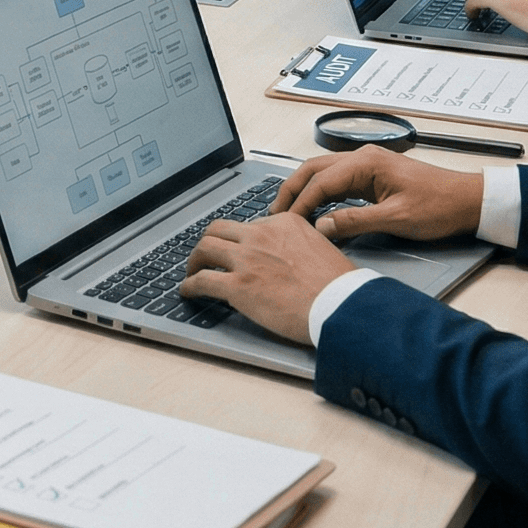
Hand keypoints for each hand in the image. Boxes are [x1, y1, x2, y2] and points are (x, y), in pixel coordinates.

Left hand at [178, 212, 356, 342]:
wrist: (339, 305)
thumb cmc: (338, 285)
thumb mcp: (320, 247)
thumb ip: (298, 244)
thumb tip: (288, 255)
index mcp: (283, 223)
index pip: (249, 226)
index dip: (239, 240)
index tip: (236, 251)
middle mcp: (261, 235)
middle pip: (219, 229)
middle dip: (209, 242)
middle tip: (206, 256)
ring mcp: (247, 259)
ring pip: (205, 248)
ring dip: (194, 260)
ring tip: (192, 271)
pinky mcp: (237, 286)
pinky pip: (202, 280)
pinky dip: (189, 285)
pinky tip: (188, 291)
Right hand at [270, 148, 485, 241]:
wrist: (468, 201)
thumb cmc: (439, 206)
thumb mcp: (395, 219)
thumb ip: (355, 222)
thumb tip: (321, 227)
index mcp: (367, 163)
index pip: (320, 181)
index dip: (300, 203)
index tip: (285, 223)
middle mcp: (363, 158)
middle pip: (313, 170)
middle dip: (291, 190)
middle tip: (273, 214)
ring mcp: (368, 165)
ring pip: (323, 173)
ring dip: (304, 190)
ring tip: (288, 212)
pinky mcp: (373, 176)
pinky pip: (337, 180)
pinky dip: (320, 192)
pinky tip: (315, 208)